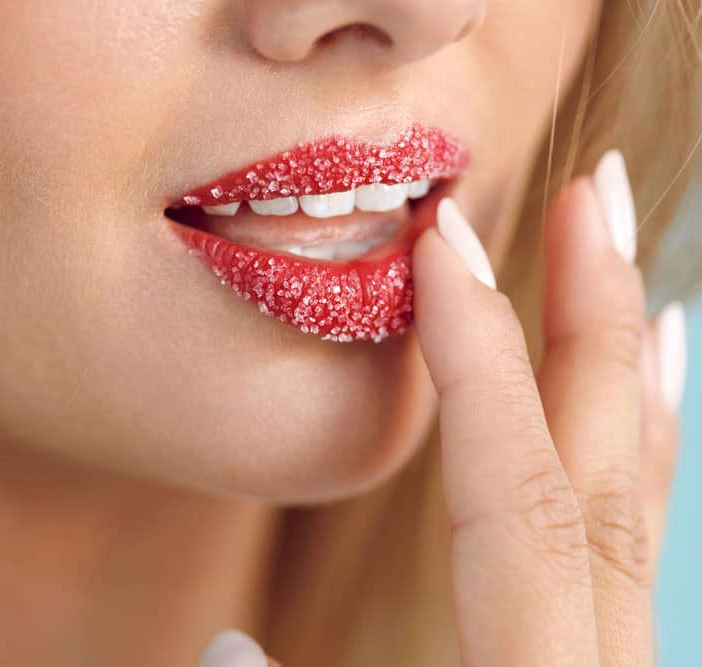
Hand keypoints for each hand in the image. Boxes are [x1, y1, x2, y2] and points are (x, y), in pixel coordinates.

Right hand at [198, 149, 687, 665]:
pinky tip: (628, 406)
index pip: (513, 494)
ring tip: (621, 270)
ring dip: (623, 373)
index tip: (442, 244)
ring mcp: (614, 663)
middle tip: (589, 196)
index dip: (476, 361)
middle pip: (601, 473)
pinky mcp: (600, 662)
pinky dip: (637, 450)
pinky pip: (633, 542)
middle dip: (589, 317)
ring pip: (636, 503)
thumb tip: (229, 640)